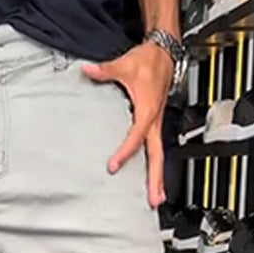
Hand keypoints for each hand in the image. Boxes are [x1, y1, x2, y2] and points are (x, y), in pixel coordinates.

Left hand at [82, 42, 173, 207]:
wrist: (165, 52)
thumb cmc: (148, 61)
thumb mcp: (124, 65)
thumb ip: (105, 70)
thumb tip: (88, 70)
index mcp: (148, 111)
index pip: (135, 137)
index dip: (124, 152)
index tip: (112, 165)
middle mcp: (155, 121)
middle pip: (156, 155)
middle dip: (155, 178)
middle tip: (153, 200)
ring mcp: (156, 124)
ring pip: (158, 155)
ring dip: (157, 177)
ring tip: (155, 198)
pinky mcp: (155, 123)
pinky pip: (155, 148)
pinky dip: (154, 165)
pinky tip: (149, 178)